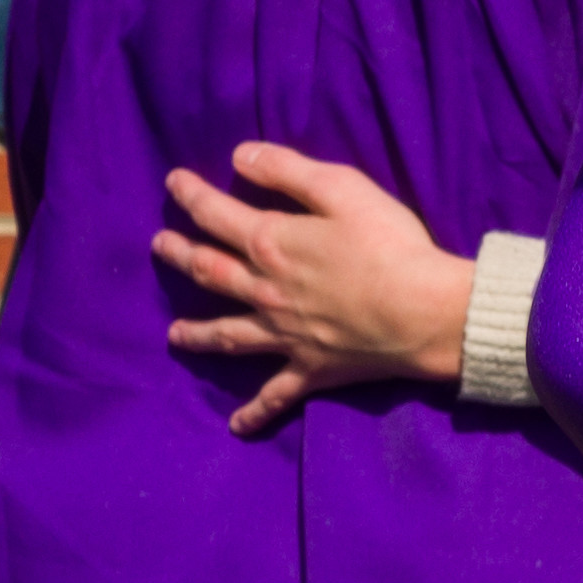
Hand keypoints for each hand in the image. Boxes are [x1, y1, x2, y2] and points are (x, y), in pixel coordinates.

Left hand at [164, 138, 475, 431]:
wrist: (423, 312)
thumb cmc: (390, 245)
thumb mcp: (343, 189)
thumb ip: (288, 171)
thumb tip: (239, 157)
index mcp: (271, 245)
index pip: (216, 216)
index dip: (191, 196)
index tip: (173, 182)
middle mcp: (265, 292)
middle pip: (209, 272)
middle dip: (180, 255)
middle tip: (159, 246)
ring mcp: (284, 336)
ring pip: (227, 334)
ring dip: (196, 333)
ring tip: (173, 334)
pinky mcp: (310, 369)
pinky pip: (275, 395)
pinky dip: (254, 412)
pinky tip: (236, 426)